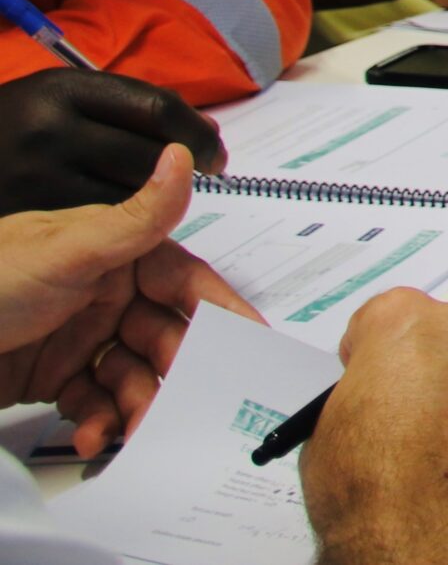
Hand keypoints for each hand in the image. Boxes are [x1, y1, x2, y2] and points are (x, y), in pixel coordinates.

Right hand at [0, 72, 226, 213]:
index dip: (197, 133)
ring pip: (129, 195)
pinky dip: (119, 220)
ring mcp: (34, 177)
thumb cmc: (16, 125)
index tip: (215, 149)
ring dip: (153, 196)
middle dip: (187, 168)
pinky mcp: (28, 216)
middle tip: (205, 173)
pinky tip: (117, 214)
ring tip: (155, 191)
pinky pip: (97, 225)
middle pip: (150, 156)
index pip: (158, 109)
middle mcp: (49, 131)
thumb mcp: (60, 97)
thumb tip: (205, 133)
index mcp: (63, 89)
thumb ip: (127, 109)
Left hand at [0, 145, 260, 455]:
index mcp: (115, 252)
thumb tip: (184, 156)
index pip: (183, 280)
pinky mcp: (54, 378)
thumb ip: (136, 216)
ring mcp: (80, 336)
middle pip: (165, 335)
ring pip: (135, 374)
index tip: (248, 340)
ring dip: (138, 403)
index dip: (218, 309)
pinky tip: (91, 436)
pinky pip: (96, 402)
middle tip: (179, 399)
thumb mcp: (68, 250)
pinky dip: (100, 422)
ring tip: (130, 427)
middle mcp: (104, 292)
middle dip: (175, 370)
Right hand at [304, 290, 447, 564]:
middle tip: (411, 410)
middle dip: (428, 362)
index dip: (373, 349)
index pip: (386, 314)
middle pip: (443, 332)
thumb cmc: (367, 484)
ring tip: (446, 439)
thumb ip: (362, 383)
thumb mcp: (330, 420)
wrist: (423, 538)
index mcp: (405, 321)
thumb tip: (377, 388)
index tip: (371, 374)